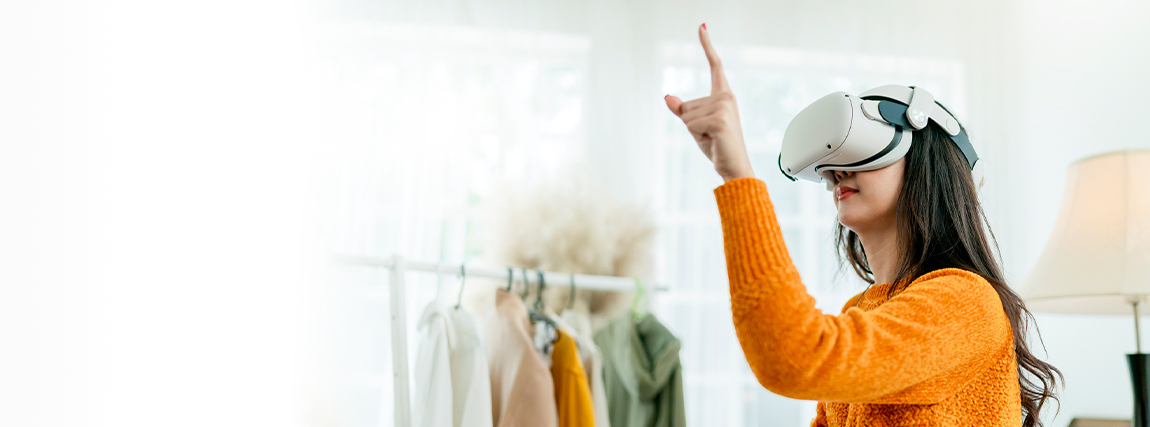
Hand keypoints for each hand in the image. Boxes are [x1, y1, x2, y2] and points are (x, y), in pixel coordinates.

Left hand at [665, 24, 753, 182]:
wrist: (734, 167)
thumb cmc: (717, 146)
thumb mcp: (696, 126)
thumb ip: (682, 111)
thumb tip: (668, 97)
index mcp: (723, 95)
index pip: (715, 65)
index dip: (707, 45)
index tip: (702, 26)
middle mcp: (726, 97)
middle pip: (685, 105)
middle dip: (690, 123)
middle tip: (710, 134)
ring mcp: (724, 106)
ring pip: (686, 115)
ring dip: (693, 131)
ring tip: (712, 138)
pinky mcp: (720, 118)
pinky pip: (690, 124)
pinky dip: (696, 136)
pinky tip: (713, 140)